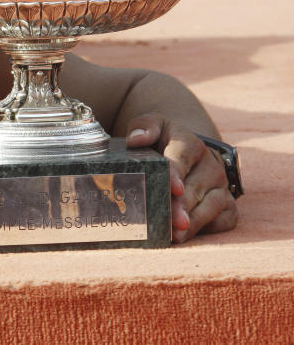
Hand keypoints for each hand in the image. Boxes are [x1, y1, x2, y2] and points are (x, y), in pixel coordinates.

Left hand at [125, 113, 237, 242]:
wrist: (187, 152)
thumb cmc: (164, 142)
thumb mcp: (154, 126)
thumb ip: (144, 126)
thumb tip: (136, 139)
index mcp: (191, 144)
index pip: (183, 156)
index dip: (176, 173)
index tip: (173, 188)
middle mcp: (210, 165)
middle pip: (196, 187)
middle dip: (182, 205)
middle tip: (171, 221)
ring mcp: (221, 186)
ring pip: (212, 205)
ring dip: (195, 221)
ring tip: (177, 235)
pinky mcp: (227, 204)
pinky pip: (224, 219)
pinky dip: (208, 229)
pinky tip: (189, 237)